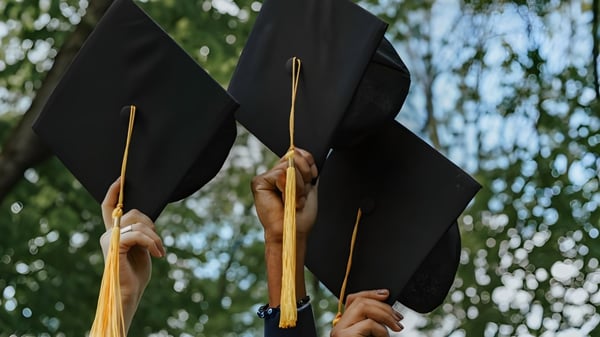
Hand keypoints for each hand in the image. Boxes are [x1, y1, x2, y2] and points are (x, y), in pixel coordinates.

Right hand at [100, 178, 165, 329]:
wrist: (130, 292)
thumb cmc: (137, 272)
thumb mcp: (142, 246)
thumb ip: (140, 231)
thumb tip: (144, 219)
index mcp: (114, 232)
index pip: (109, 207)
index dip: (114, 192)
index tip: (121, 179)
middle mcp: (108, 234)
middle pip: (134, 214)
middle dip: (151, 225)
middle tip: (158, 243)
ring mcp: (109, 239)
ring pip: (138, 224)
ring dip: (154, 237)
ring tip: (160, 251)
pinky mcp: (113, 246)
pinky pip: (137, 234)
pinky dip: (151, 242)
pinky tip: (158, 254)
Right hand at [251, 148, 317, 305]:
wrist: (292, 230)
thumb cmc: (300, 215)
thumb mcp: (307, 187)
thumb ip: (305, 169)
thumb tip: (297, 150)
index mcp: (287, 173)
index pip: (299, 154)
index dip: (309, 165)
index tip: (311, 179)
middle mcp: (275, 173)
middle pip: (295, 157)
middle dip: (305, 176)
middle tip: (301, 195)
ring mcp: (266, 177)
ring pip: (289, 167)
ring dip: (298, 186)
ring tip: (294, 200)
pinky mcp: (259, 182)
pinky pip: (280, 175)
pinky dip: (288, 190)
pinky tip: (285, 201)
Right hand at [331, 289, 403, 336]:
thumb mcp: (371, 334)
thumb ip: (373, 323)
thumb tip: (388, 311)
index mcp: (344, 325)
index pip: (353, 299)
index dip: (370, 293)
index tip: (386, 294)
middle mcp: (339, 326)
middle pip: (359, 300)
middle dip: (383, 305)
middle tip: (398, 317)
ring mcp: (340, 330)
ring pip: (362, 307)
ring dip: (384, 314)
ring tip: (396, 326)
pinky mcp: (344, 335)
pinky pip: (368, 323)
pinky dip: (382, 330)